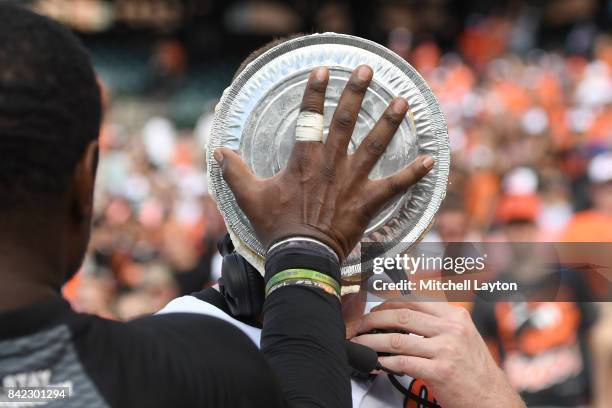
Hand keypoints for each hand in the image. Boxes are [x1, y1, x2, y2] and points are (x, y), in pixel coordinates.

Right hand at [214, 65, 432, 260]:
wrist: (301, 255)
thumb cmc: (277, 226)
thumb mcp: (249, 196)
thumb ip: (234, 171)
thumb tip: (217, 151)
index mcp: (304, 159)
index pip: (310, 117)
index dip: (316, 91)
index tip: (324, 70)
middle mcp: (331, 163)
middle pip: (346, 121)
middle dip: (356, 93)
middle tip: (367, 71)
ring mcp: (352, 181)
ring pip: (375, 145)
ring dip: (389, 122)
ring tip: (403, 101)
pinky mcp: (368, 201)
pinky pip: (395, 185)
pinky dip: (413, 174)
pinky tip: (430, 161)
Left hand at [350, 301, 524, 407]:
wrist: (492, 397)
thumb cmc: (474, 369)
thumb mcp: (461, 335)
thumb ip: (435, 323)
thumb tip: (399, 317)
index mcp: (455, 316)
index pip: (413, 300)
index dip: (387, 304)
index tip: (373, 310)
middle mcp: (451, 329)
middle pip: (401, 316)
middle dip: (372, 320)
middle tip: (358, 326)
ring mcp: (446, 349)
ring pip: (397, 339)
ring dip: (371, 341)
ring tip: (360, 343)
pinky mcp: (440, 371)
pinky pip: (403, 362)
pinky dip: (385, 361)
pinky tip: (378, 362)